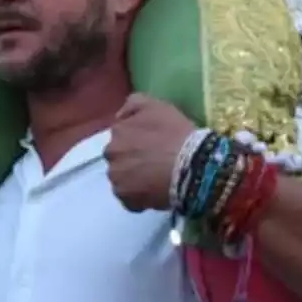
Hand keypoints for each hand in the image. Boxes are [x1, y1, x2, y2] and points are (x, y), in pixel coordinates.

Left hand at [104, 94, 196, 212]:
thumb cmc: (175, 133)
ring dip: (132, 178)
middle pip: (118, 157)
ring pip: (121, 178)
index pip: (121, 136)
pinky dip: (137, 197)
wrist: (190, 165)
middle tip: (151, 163)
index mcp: (117, 130)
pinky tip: (152, 193)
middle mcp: (111, 153)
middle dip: (130, 160)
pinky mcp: (125, 198)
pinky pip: (128, 198)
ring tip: (153, 180)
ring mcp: (116, 177)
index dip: (136, 141)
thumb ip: (133, 103)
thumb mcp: (156, 105)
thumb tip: (119, 116)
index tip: (150, 146)